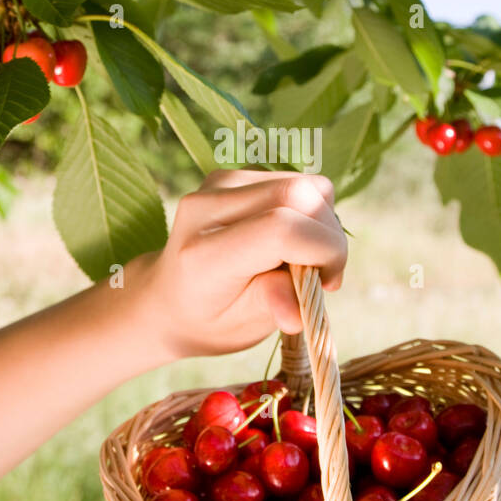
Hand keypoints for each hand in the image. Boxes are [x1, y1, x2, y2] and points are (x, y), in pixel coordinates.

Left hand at [128, 171, 347, 359]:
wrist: (171, 296)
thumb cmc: (212, 318)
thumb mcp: (241, 326)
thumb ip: (272, 306)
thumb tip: (299, 311)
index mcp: (204, 254)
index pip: (281, 229)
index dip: (324, 251)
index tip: (329, 283)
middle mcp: (206, 207)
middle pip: (300, 195)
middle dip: (329, 236)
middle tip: (322, 274)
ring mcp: (218, 183)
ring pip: (306, 185)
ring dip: (321, 223)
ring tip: (302, 258)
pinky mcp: (234, 174)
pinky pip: (298, 181)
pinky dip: (309, 212)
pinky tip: (289, 238)